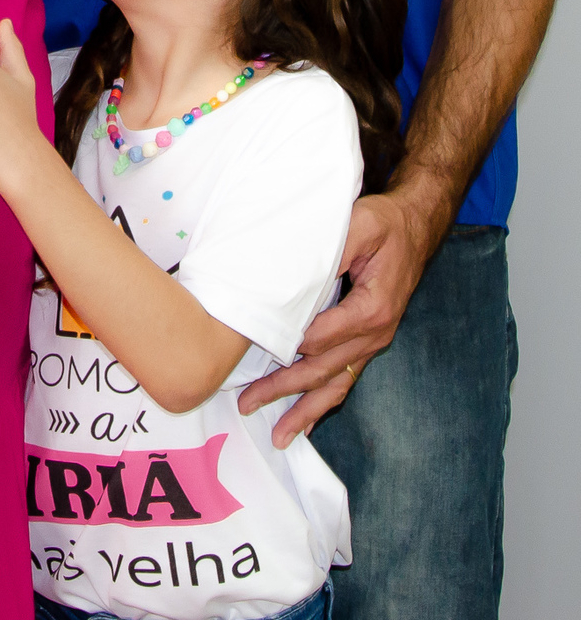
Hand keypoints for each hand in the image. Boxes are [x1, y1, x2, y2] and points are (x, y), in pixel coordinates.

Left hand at [238, 189, 435, 446]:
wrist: (413, 229)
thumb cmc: (384, 225)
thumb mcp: (360, 225)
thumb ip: (334, 250)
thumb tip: (301, 274)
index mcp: (372, 309)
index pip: (321, 337)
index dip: (288, 345)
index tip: (254, 349)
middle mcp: (375, 334)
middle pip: (323, 370)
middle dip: (284, 389)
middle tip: (248, 404)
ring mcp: (373, 343)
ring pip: (335, 384)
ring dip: (304, 410)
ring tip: (279, 436)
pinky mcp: (367, 343)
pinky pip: (344, 379)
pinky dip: (323, 403)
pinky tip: (306, 423)